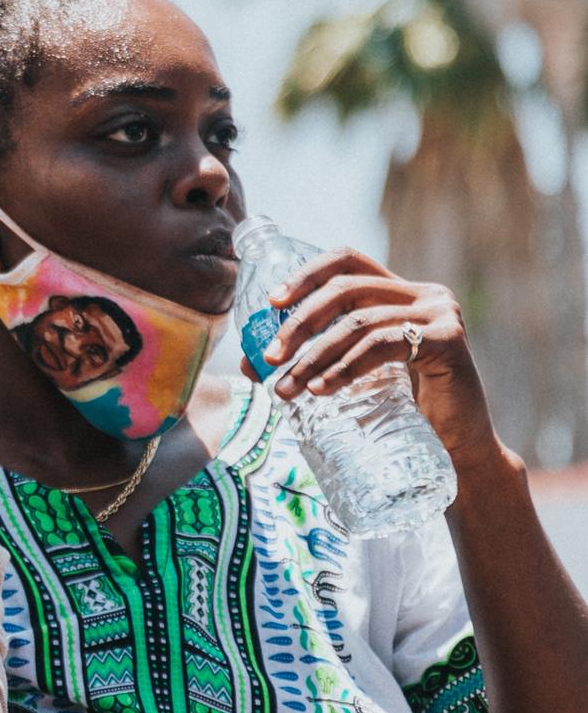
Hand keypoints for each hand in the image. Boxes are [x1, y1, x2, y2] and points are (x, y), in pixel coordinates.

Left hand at [249, 247, 500, 462]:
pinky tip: (323, 389)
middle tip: (270, 359)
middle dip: (299, 323)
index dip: (306, 274)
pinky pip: (382, 345)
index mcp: (401, 292)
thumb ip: (318, 359)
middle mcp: (425, 294)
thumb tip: (251, 364)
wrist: (460, 451)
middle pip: (346, 289)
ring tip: (289, 388)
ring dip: (315, 355)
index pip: (347, 261)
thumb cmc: (406, 412)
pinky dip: (345, 367)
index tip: (272, 303)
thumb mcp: (357, 374)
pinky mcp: (449, 340)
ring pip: (358, 322)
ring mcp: (441, 314)